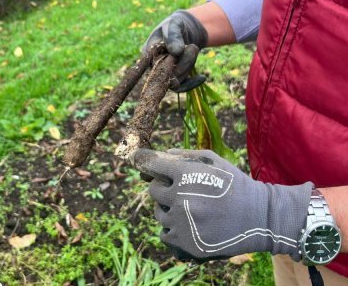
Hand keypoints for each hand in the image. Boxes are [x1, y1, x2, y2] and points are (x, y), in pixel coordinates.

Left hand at [131, 148, 312, 260]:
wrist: (258, 217)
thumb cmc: (235, 185)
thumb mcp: (214, 161)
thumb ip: (186, 155)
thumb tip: (162, 153)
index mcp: (186, 174)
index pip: (152, 165)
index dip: (145, 162)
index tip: (138, 160)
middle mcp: (179, 198)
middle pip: (152, 189)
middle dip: (162, 186)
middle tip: (178, 188)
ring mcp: (181, 222)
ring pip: (158, 212)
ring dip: (168, 208)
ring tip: (188, 207)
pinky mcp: (185, 242)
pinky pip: (164, 232)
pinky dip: (172, 227)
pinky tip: (187, 223)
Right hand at [143, 10, 207, 92]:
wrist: (185, 30)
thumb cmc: (175, 25)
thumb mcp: (174, 24)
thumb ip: (173, 35)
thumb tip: (176, 52)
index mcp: (148, 53)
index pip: (155, 65)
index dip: (168, 61)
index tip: (180, 51)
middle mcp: (153, 67)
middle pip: (167, 75)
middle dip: (183, 62)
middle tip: (193, 47)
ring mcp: (164, 75)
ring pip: (176, 82)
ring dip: (188, 66)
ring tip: (194, 47)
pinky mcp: (175, 79)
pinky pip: (182, 88)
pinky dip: (192, 83)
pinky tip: (202, 77)